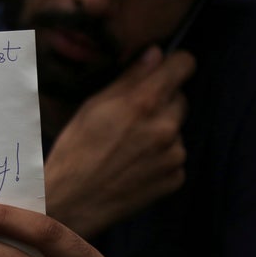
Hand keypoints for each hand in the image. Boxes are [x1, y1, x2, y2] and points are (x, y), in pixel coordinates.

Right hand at [45, 46, 194, 237]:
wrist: (70, 203)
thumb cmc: (73, 152)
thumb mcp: (92, 107)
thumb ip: (129, 78)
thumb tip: (155, 53)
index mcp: (144, 103)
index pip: (184, 65)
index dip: (172, 65)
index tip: (161, 71)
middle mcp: (166, 127)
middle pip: (180, 98)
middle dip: (161, 102)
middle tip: (130, 118)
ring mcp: (174, 156)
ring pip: (176, 129)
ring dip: (159, 132)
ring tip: (126, 147)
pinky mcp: (175, 179)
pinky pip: (174, 157)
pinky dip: (159, 159)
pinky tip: (133, 166)